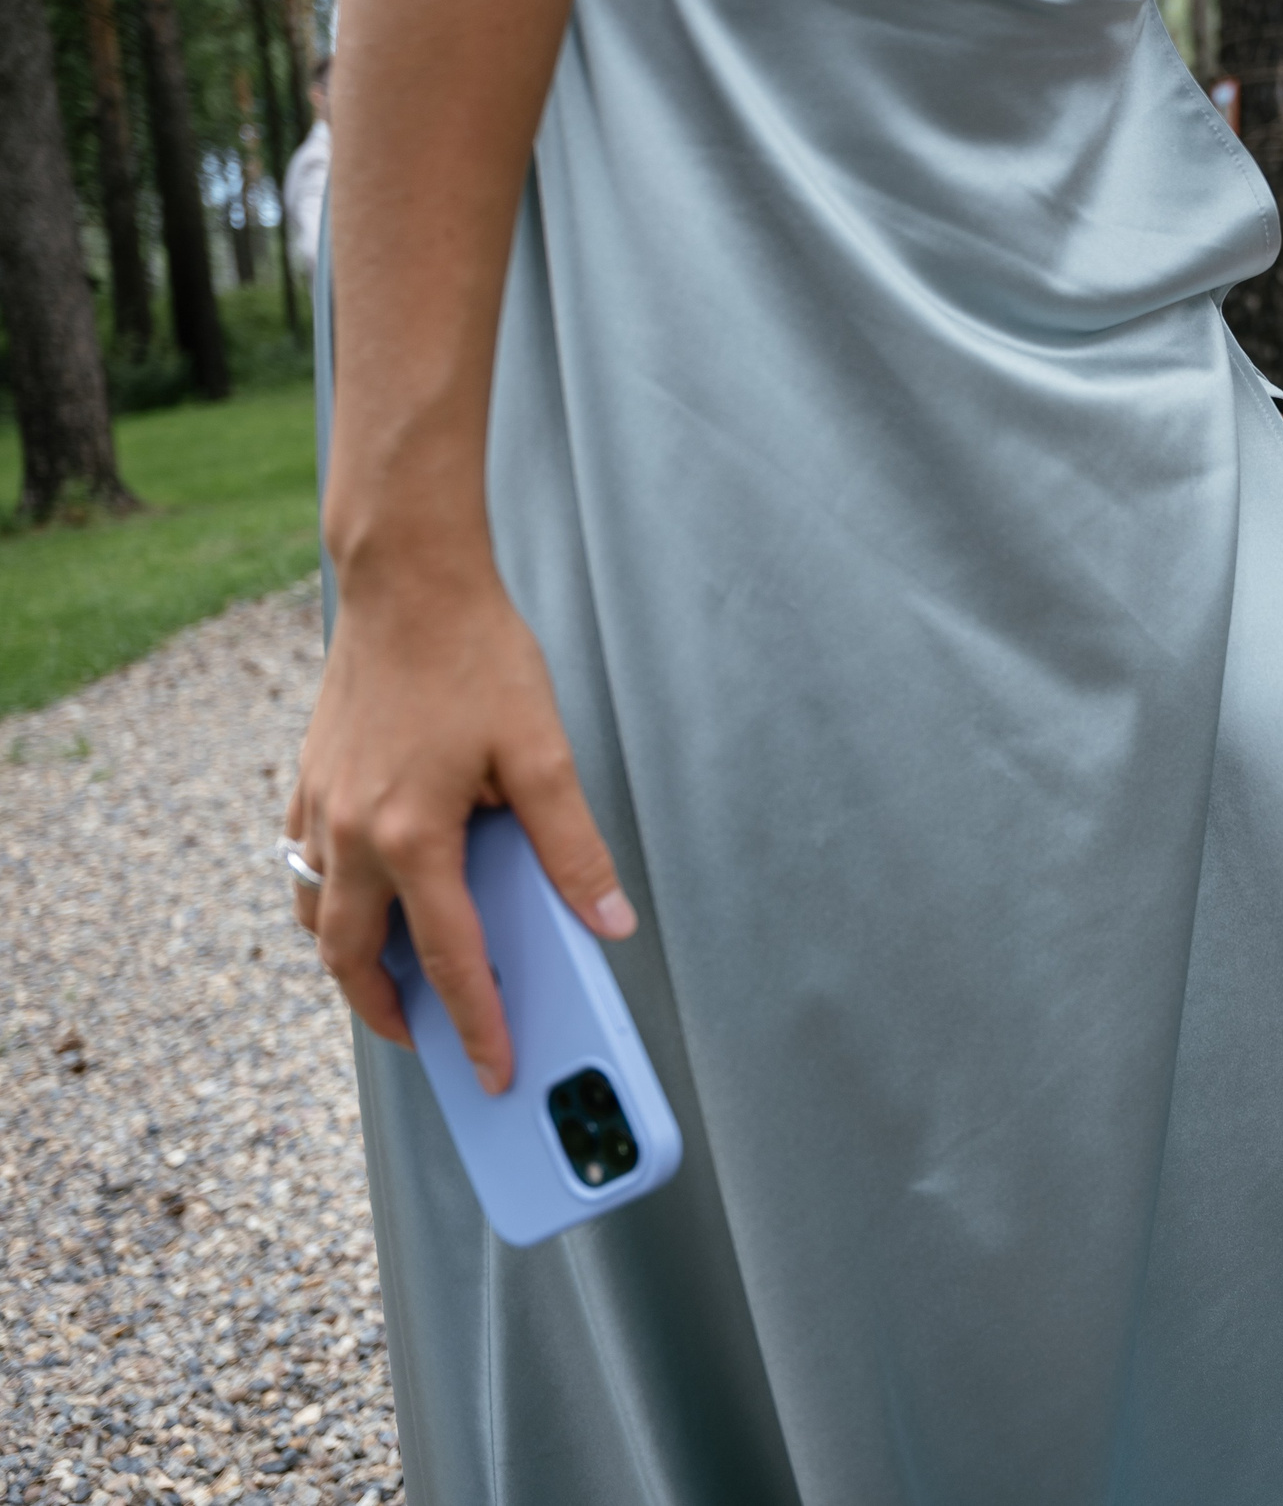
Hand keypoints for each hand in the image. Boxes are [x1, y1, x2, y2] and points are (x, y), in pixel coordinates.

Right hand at [287, 569, 634, 1091]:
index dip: (475, 1024)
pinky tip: (368, 897)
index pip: (448, 960)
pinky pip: (303, 865)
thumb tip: (610, 921)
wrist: (408, 581)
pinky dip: (328, 900)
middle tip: (429, 1043)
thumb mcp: (543, 754)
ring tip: (393, 983)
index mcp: (413, 836)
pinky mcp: (309, 780)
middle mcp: (351, 832)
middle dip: (388, 1012)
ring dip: (348, 960)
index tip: (495, 1070)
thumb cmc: (478, 658)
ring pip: (315, 914)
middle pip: (351, 958)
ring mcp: (319, 807)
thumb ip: (574, 848)